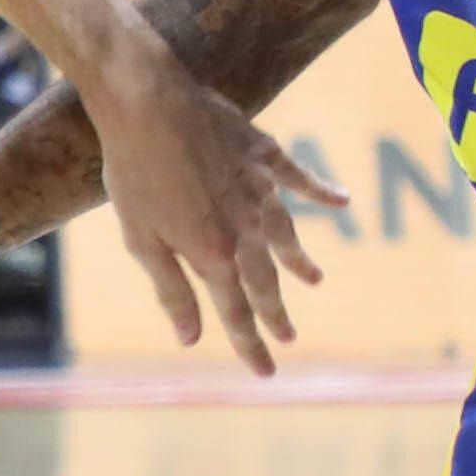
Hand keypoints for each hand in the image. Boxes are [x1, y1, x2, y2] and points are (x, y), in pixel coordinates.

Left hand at [87, 40, 328, 373]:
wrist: (148, 102)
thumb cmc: (133, 172)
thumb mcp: (141, 241)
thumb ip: (172, 290)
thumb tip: (192, 338)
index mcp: (213, 254)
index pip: (236, 313)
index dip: (251, 345)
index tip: (267, 373)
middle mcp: (245, 227)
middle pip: (265, 280)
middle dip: (275, 313)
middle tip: (289, 337)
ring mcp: (259, 188)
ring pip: (286, 234)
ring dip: (298, 261)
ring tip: (314, 280)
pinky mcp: (263, 153)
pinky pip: (299, 178)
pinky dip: (321, 191)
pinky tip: (342, 200)